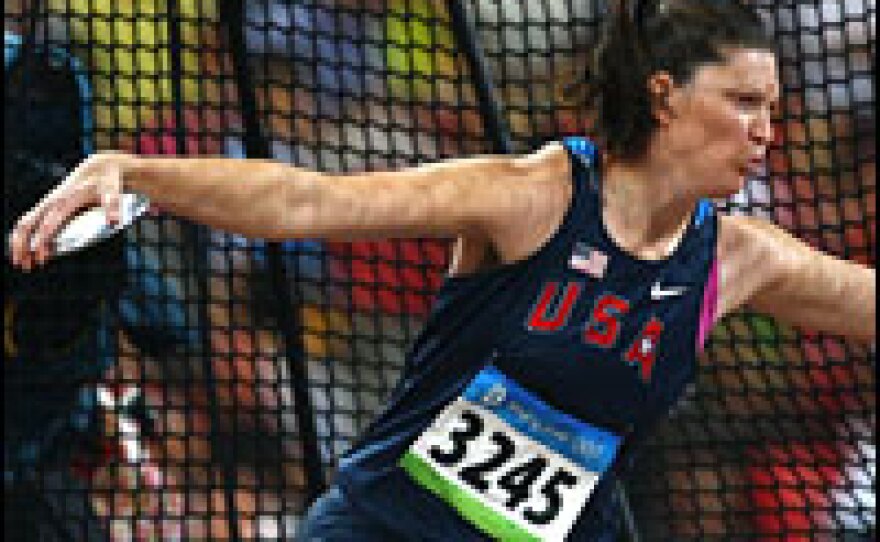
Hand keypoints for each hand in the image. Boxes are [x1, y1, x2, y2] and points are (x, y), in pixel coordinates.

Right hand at [8, 151, 133, 269]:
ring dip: (20, 241)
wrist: (101, 168)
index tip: (41, 259)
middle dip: (23, 244)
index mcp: (68, 199)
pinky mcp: (50, 206)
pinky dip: (25, 235)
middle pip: (29, 223)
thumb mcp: (114, 191)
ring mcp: (49, 203)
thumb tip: (113, 222)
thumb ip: (112, 205)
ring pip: (26, 221)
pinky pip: (31, 220)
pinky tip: (26, 249)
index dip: (44, 241)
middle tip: (22, 266)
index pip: (50, 223)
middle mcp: (54, 201)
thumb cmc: (108, 182)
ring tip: (20, 261)